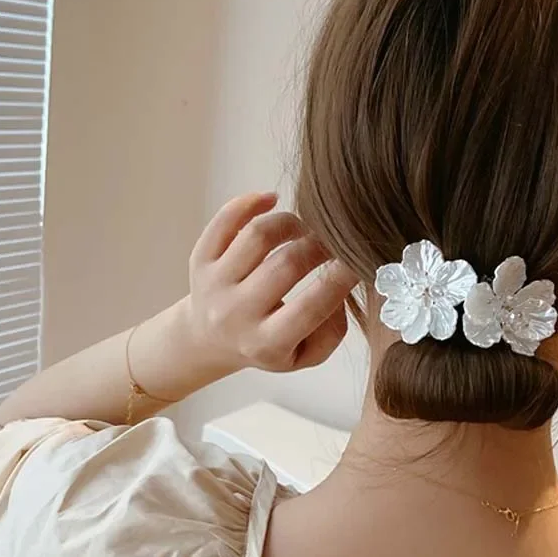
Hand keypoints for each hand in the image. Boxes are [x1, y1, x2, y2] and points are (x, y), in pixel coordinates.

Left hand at [184, 192, 358, 373]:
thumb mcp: (304, 355)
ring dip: (291, 223)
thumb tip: (341, 290)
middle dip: (320, 245)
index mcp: (266, 343)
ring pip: (258, 235)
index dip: (340, 278)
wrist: (209, 339)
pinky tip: (271, 201)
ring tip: (304, 230)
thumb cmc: (267, 345)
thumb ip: (332, 332)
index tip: (358, 260)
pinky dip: (251, 202)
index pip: (310, 307)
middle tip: (335, 241)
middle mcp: (236, 314)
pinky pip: (224, 220)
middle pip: (286, 264)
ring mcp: (214, 284)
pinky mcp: (200, 258)